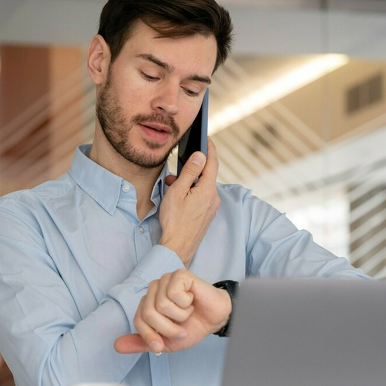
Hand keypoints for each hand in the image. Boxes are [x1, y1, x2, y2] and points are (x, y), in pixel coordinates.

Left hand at [114, 269, 231, 354]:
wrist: (214, 320)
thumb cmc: (192, 327)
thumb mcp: (165, 341)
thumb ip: (142, 342)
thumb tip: (116, 346)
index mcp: (147, 303)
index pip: (139, 320)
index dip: (150, 336)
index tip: (162, 346)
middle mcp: (153, 289)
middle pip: (149, 313)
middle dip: (167, 328)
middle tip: (182, 328)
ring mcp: (165, 280)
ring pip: (162, 305)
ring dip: (180, 316)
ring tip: (188, 312)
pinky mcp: (178, 275)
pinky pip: (174, 294)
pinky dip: (186, 304)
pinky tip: (192, 300)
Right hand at [159, 139, 219, 265]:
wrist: (177, 247)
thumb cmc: (174, 221)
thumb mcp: (178, 192)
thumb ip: (190, 172)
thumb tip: (200, 155)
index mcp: (207, 190)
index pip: (212, 163)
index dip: (210, 149)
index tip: (206, 138)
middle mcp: (213, 198)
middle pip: (205, 176)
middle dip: (190, 170)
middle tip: (175, 173)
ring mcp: (211, 208)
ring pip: (201, 187)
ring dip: (188, 184)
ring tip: (171, 187)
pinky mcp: (207, 215)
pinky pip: (201, 197)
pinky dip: (190, 193)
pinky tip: (178, 198)